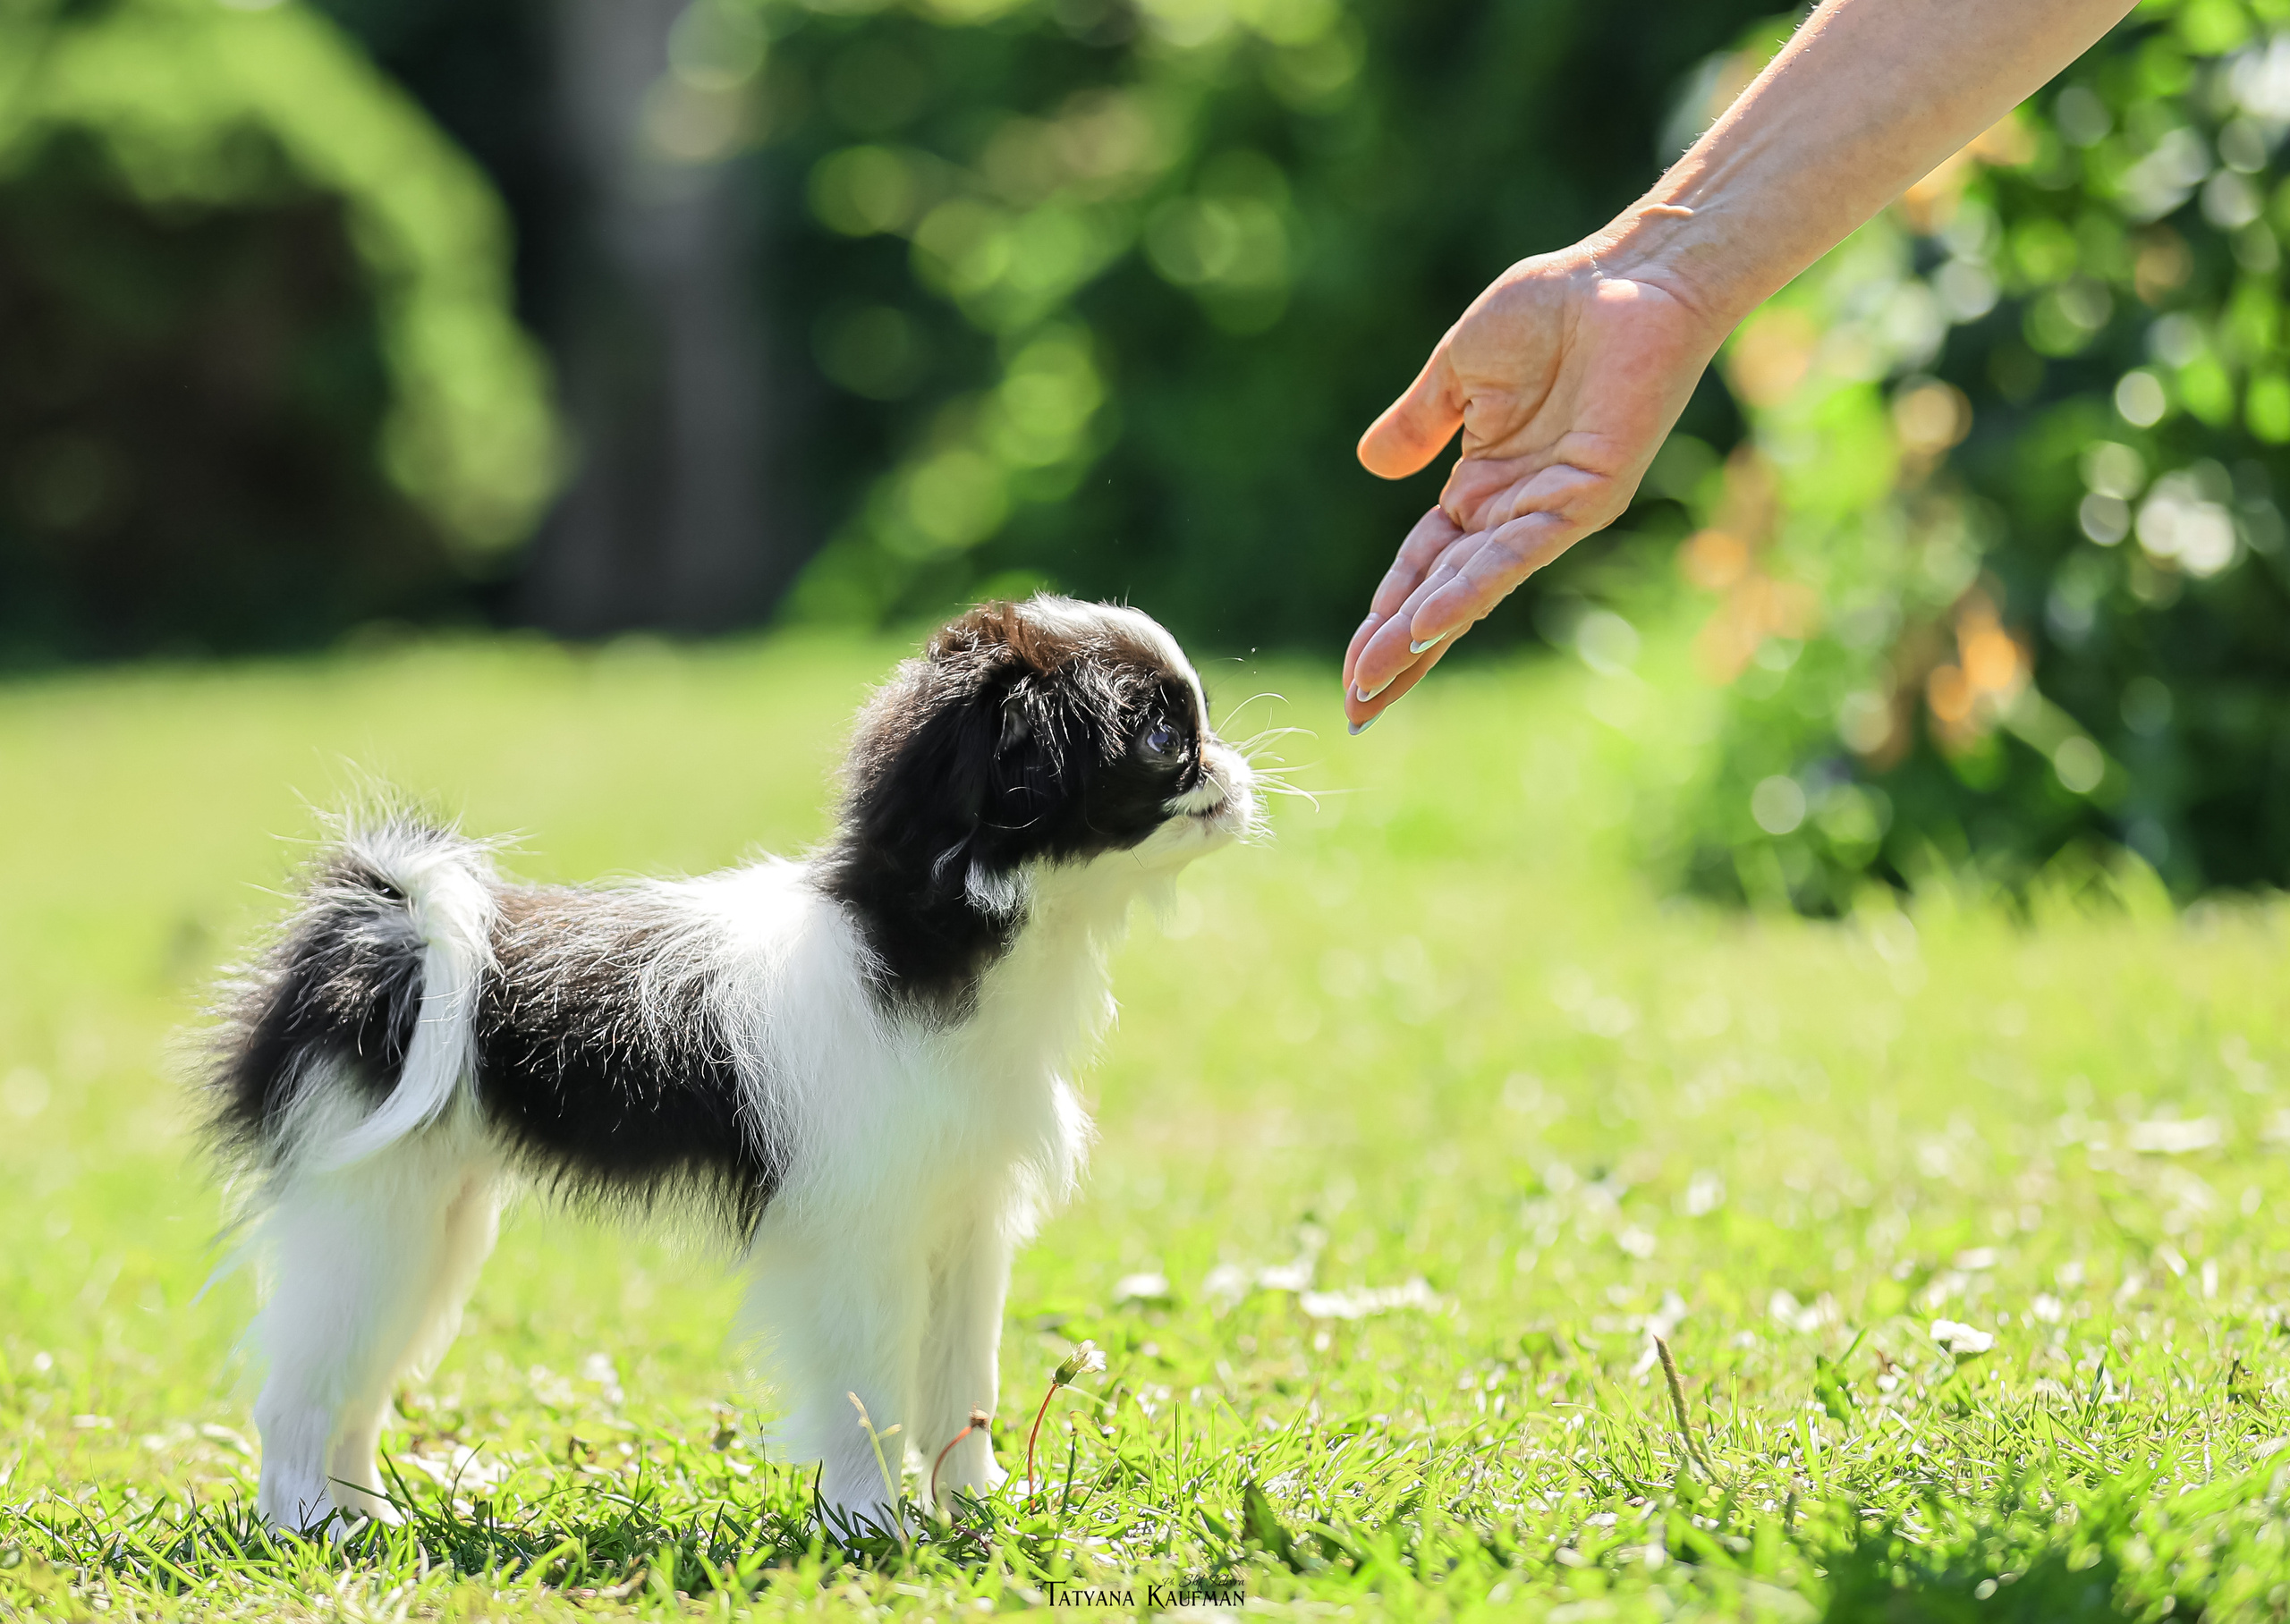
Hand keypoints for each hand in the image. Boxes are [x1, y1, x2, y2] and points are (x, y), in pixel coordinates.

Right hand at [1342, 237, 1726, 730]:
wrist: (1629, 277)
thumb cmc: (1556, 308)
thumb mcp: (1459, 369)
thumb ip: (1419, 421)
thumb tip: (1373, 466)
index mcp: (1481, 487)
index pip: (1420, 568)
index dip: (1383, 617)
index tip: (1352, 671)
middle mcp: (1511, 513)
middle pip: (1439, 598)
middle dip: (1395, 653)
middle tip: (1355, 712)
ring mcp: (1547, 513)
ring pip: (1469, 590)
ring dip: (1420, 638)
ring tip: (1373, 686)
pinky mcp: (1584, 500)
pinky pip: (1513, 556)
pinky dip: (1468, 590)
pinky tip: (1429, 624)